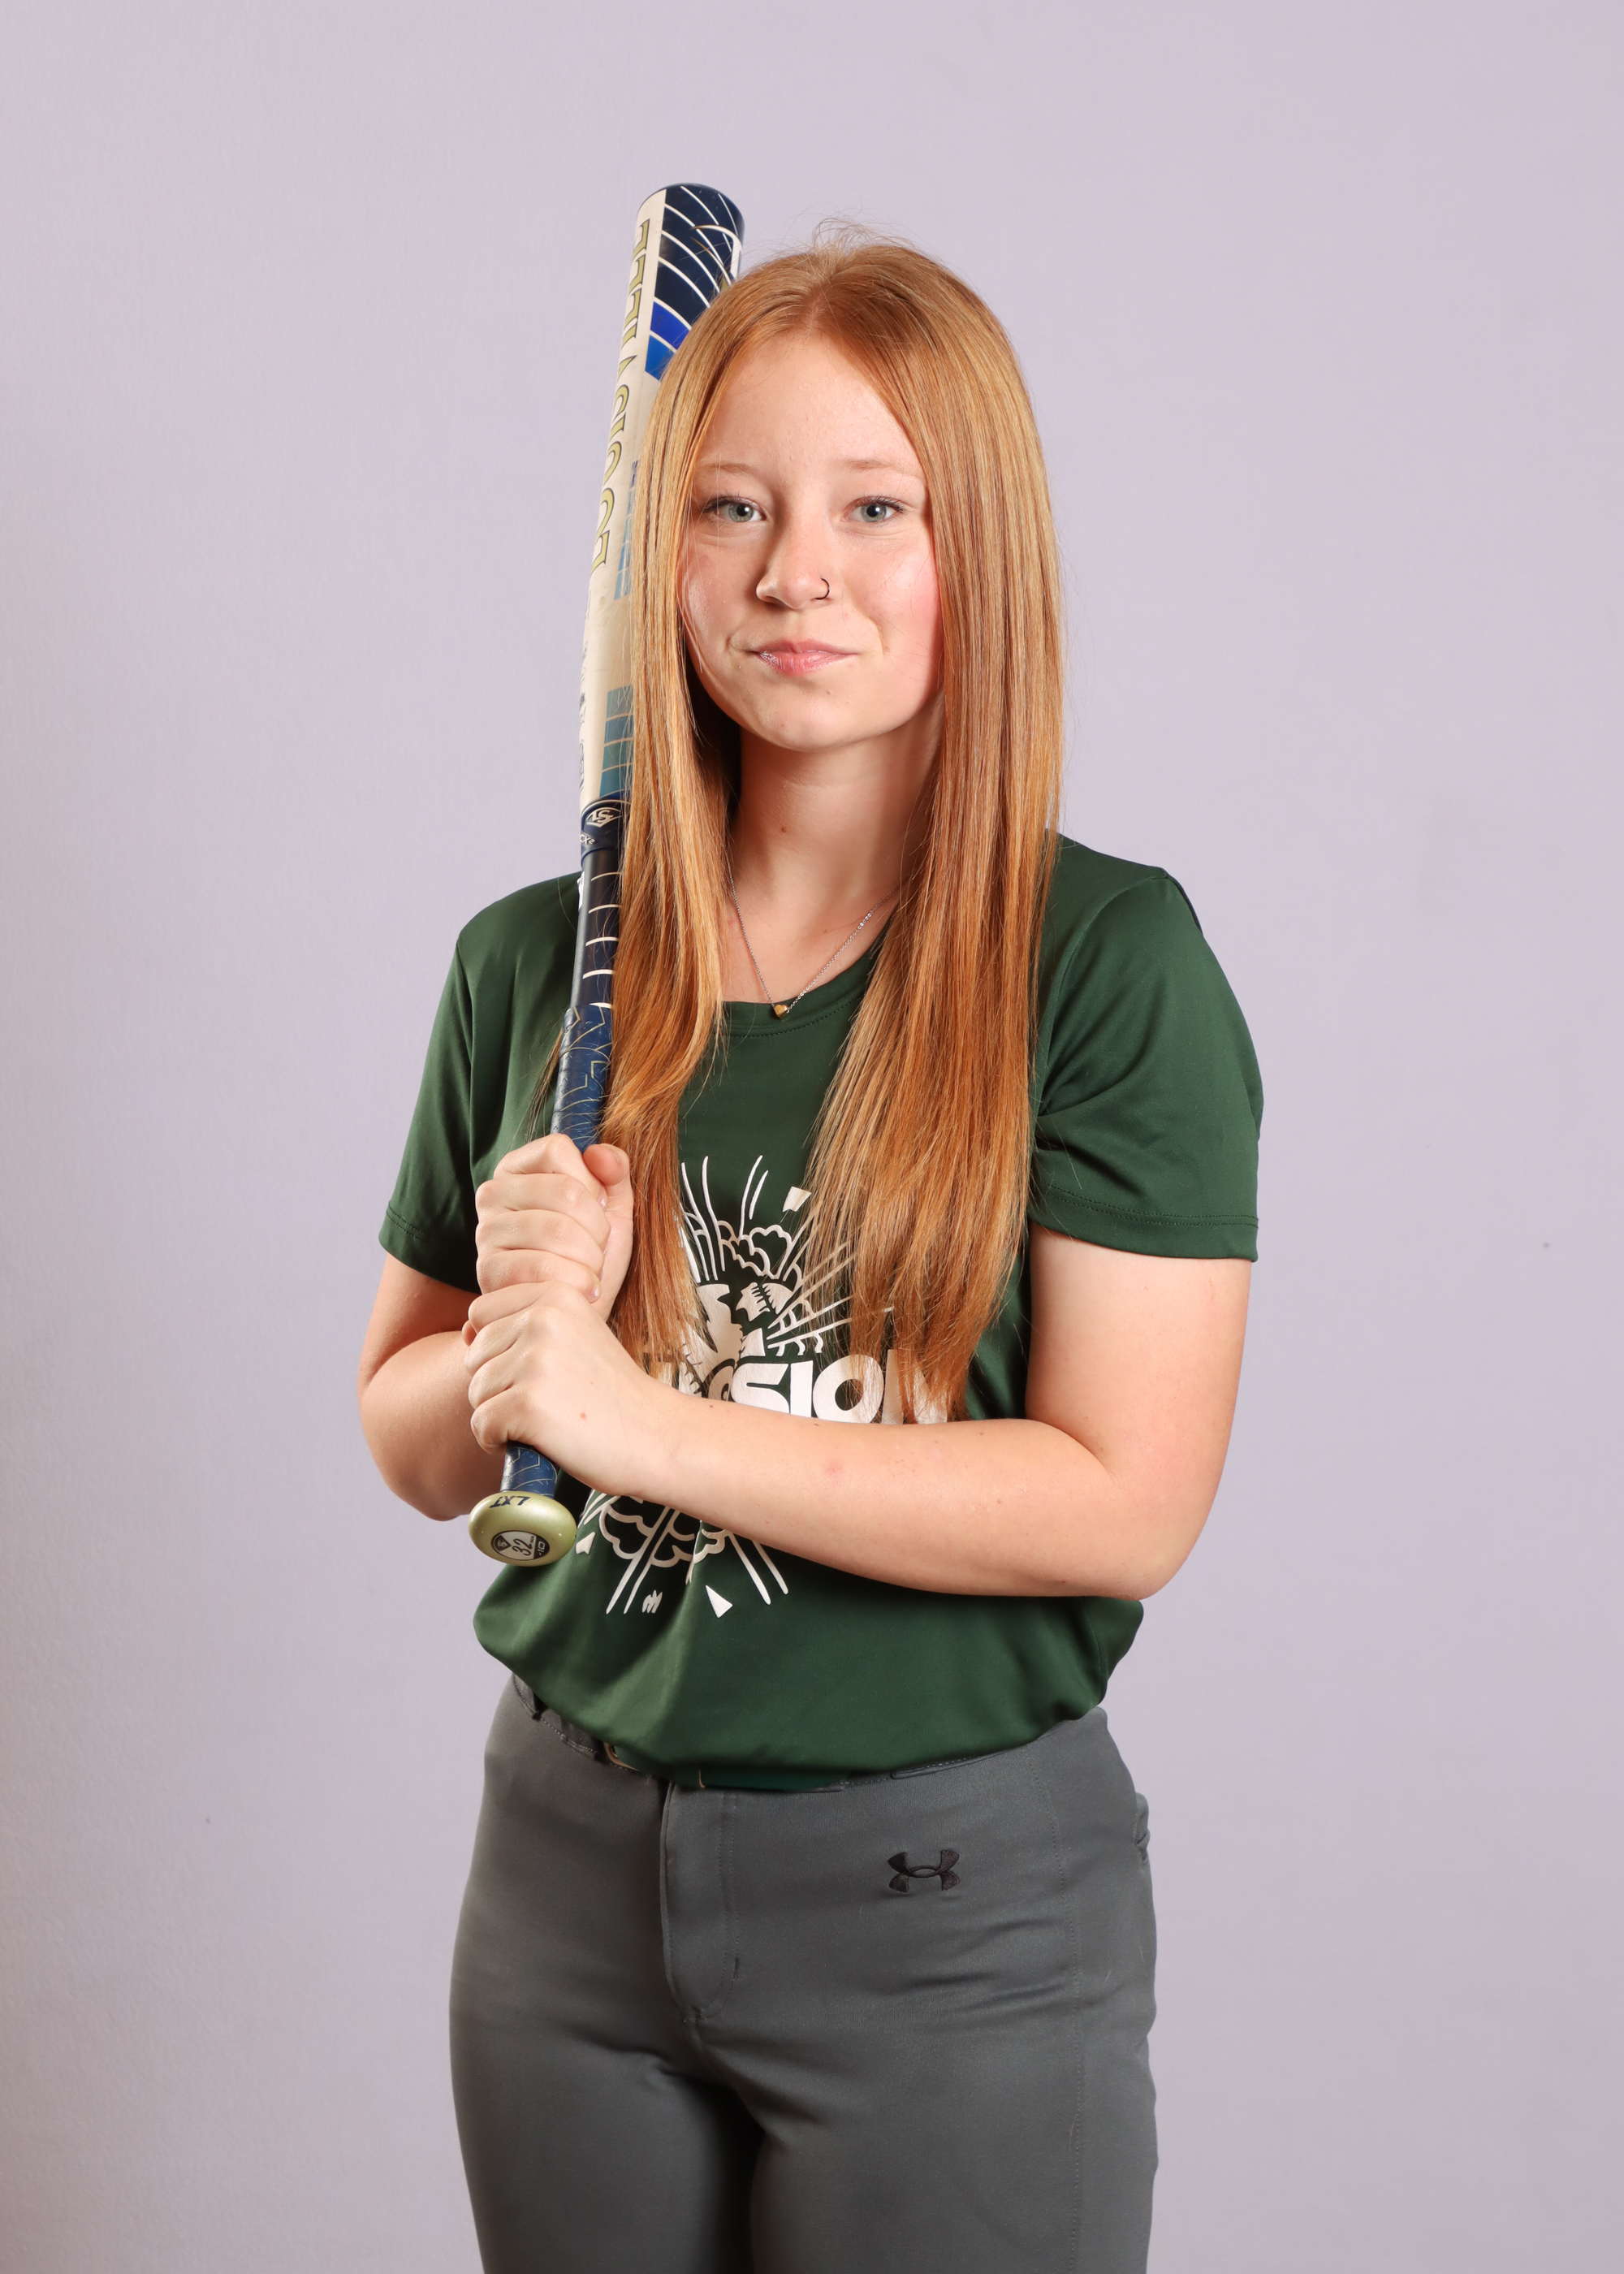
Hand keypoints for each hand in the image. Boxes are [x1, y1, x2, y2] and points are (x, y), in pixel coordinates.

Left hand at [463, 1278, 662, 1495]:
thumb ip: (523, 1324)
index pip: (481, 1314)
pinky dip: (499, 1442)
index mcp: (555, 1293)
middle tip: (549, 1399)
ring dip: (501, 1415)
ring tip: (548, 1418)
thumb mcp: (575, 1337)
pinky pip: (481, 1425)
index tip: (544, 1370)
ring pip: (475, 1392)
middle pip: (473, 1354)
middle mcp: (542, 1318)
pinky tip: (539, 1439)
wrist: (656, 1437)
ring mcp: (535, 1360)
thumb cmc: (612, 1394)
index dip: (501, 1350)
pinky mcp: (527, 1404)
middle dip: (498, 1385)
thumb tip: (465, 1331)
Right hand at [472, 1134, 633, 1318]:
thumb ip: (614, 1172)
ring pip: (557, 1229)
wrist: (577, 1312)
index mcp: (518, 1168)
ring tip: (590, 1269)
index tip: (597, 1211)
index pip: (557, 1149)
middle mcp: (492, 1193)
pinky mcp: (488, 1270)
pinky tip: (582, 1290)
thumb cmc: (590, 1254)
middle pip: (564, 1190)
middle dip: (598, 1227)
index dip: (591, 1183)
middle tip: (598, 1249)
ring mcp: (486, 1232)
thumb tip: (600, 1154)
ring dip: (590, 1257)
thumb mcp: (612, 1208)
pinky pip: (542, 1266)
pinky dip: (575, 1281)